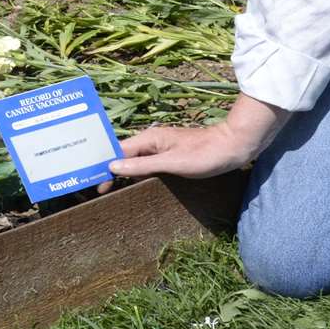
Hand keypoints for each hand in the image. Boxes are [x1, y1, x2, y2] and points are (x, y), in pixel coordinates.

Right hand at [106, 91, 287, 184]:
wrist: (234, 146)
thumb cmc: (205, 154)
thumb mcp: (171, 163)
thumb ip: (142, 166)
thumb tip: (112, 167)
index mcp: (148, 139)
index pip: (117, 153)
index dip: (104, 168)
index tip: (96, 185)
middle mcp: (152, 141)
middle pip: (123, 156)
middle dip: (109, 170)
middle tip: (98, 189)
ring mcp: (161, 148)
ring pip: (134, 161)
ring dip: (122, 173)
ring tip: (109, 189)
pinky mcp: (171, 155)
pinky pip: (147, 165)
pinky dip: (137, 174)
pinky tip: (135, 185)